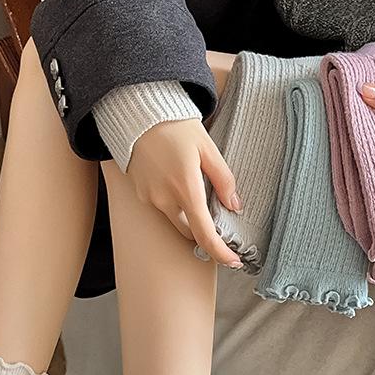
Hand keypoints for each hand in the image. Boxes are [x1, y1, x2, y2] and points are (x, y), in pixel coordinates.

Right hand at [127, 118, 243, 266]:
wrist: (139, 114)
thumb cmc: (176, 126)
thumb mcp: (208, 148)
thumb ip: (223, 179)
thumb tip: (235, 205)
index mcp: (186, 188)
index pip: (205, 233)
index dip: (220, 252)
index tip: (233, 260)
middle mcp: (165, 199)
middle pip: (189, 232)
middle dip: (203, 231)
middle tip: (218, 220)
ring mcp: (150, 198)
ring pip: (175, 220)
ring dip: (188, 216)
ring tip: (194, 190)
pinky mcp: (140, 193)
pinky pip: (161, 207)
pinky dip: (173, 203)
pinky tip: (175, 180)